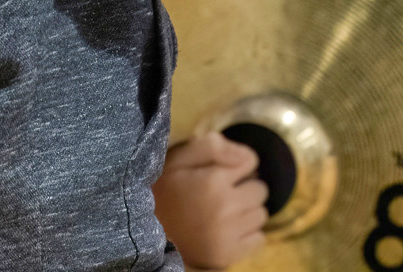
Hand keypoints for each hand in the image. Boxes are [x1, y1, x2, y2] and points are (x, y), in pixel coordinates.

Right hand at [152, 132, 268, 269]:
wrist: (142, 236)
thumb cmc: (161, 192)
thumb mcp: (178, 159)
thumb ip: (212, 147)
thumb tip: (249, 157)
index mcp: (212, 180)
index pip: (251, 162)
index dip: (236, 166)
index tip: (220, 175)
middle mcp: (224, 207)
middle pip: (260, 190)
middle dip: (245, 189)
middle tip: (222, 196)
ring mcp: (227, 234)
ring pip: (261, 214)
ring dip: (247, 212)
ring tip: (224, 213)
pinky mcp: (228, 255)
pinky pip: (259, 239)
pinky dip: (248, 234)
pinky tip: (228, 231)